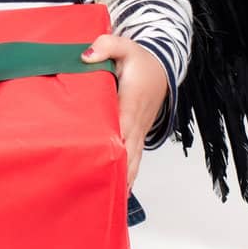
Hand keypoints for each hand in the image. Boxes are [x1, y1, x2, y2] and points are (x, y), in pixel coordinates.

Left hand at [81, 33, 168, 189]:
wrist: (161, 68)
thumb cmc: (140, 60)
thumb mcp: (124, 46)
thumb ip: (106, 46)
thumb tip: (86, 56)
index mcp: (130, 102)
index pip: (121, 126)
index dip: (113, 144)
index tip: (103, 162)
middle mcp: (136, 122)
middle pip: (128, 152)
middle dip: (118, 172)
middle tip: (103, 193)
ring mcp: (139, 131)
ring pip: (133, 160)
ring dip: (125, 179)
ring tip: (112, 202)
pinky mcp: (137, 135)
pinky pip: (134, 158)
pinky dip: (128, 175)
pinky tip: (120, 192)